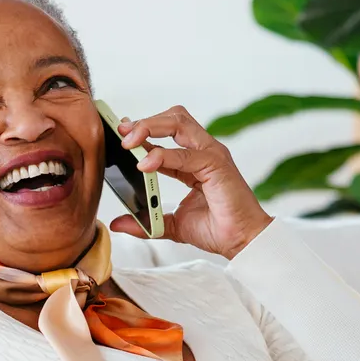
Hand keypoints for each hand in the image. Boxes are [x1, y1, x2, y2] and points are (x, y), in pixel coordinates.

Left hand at [113, 106, 271, 259]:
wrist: (242, 242)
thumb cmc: (216, 229)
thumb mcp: (170, 225)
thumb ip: (146, 221)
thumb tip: (117, 223)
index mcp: (193, 160)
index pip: (166, 133)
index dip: (142, 131)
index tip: (120, 134)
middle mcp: (204, 151)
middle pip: (173, 118)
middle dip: (144, 122)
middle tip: (122, 135)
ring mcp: (212, 155)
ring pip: (179, 123)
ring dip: (150, 127)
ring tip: (129, 143)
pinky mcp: (217, 166)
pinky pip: (186, 154)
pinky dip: (163, 156)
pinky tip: (145, 164)